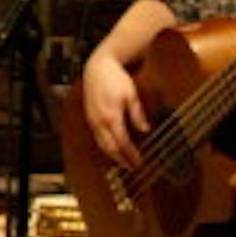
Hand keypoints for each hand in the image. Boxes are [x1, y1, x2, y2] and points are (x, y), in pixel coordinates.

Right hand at [81, 53, 148, 168]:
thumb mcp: (131, 94)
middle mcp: (99, 121)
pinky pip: (97, 137)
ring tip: (124, 162)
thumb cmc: (115, 78)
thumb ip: (137, 114)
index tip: (139, 163)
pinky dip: (106, 146)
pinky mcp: (90, 118)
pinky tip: (113, 148)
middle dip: (121, 160)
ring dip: (113, 156)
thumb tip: (145, 129)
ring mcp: (93, 120)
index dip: (131, 155)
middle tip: (133, 168)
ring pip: (102, 145)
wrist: (97, 68)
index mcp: (111, 116)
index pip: (122, 142)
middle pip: (110, 148)